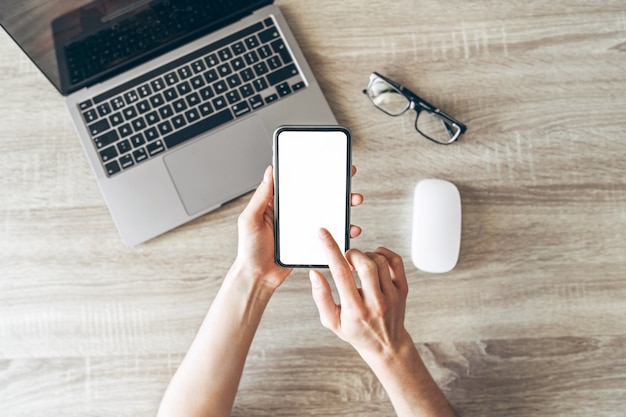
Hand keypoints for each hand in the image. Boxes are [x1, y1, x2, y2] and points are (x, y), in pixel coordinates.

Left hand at [234, 166, 363, 290]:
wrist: (258, 277)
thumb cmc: (249, 249)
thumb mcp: (250, 219)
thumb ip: (261, 197)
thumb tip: (269, 171)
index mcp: (279, 204)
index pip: (298, 183)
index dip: (312, 171)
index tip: (327, 161)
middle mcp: (294, 213)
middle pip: (318, 195)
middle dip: (336, 185)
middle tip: (349, 176)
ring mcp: (304, 227)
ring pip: (328, 213)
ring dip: (344, 206)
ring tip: (354, 200)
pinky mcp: (311, 242)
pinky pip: (330, 233)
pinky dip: (342, 231)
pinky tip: (351, 229)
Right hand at [309, 228, 411, 359]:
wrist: (386, 345)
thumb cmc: (355, 331)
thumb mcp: (331, 320)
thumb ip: (321, 297)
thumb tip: (315, 274)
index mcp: (355, 310)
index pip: (341, 272)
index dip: (330, 249)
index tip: (323, 234)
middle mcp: (375, 302)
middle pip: (365, 264)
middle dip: (351, 253)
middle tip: (346, 259)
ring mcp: (392, 296)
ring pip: (379, 261)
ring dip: (365, 255)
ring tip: (358, 264)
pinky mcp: (402, 289)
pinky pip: (395, 261)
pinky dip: (383, 253)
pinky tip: (374, 259)